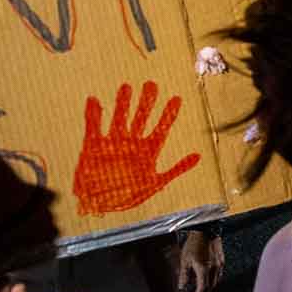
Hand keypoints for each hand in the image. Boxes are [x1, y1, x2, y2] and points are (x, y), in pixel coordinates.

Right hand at [72, 83, 201, 215]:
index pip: (160, 129)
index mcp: (147, 151)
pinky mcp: (93, 147)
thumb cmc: (128, 195)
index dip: (168, 114)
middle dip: (146, 103)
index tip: (176, 98)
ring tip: (126, 88)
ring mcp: (112, 144)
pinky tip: (93, 101)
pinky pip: (93, 128)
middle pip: (140, 119)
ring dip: (122, 105)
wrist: (100, 206)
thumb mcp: (156, 184)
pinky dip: (93, 116)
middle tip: (151, 85)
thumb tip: (199, 156)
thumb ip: (176, 169)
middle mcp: (131, 144)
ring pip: (119, 119)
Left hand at [176, 229, 225, 291]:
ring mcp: (219, 264)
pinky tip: (208, 273)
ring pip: (216, 280)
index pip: (202, 287)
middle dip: (203, 290)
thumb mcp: (184, 259)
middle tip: (197, 290)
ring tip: (201, 280)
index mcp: (203, 269)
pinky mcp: (222, 260)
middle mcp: (213, 268)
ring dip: (209, 283)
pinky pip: (219, 273)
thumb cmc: (194, 244)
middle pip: (210, 286)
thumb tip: (182, 285)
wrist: (205, 232)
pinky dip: (214, 276)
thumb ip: (183, 275)